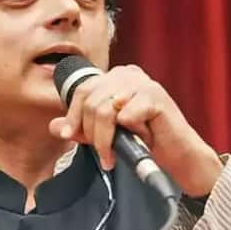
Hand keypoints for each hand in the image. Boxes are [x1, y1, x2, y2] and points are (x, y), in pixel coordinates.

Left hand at [49, 65, 222, 196]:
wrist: (177, 155)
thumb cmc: (143, 141)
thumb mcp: (106, 134)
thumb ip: (80, 128)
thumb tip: (53, 126)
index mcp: (114, 77)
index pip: (82, 90)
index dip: (72, 115)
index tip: (68, 135)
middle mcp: (127, 73)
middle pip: (92, 102)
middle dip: (91, 133)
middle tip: (102, 153)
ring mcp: (143, 83)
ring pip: (105, 110)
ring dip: (106, 139)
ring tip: (112, 155)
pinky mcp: (156, 97)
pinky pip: (126, 116)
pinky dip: (130, 133)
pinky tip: (142, 139)